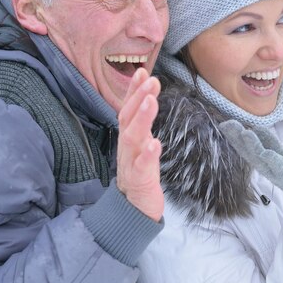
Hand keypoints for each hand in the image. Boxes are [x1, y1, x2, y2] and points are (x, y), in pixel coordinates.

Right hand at [116, 68, 163, 221]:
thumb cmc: (139, 174)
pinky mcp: (139, 181)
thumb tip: (149, 98)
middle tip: (151, 79)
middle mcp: (127, 147)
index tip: (142, 71)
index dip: (133, 91)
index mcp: (129, 138)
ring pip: (133, 138)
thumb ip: (143, 125)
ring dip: (143, 118)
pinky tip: (154, 143)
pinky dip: (147, 154)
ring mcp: (131, 163)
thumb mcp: (141, 146)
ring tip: (152, 101)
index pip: (128, 110)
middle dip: (138, 97)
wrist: (133, 210)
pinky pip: (140, 167)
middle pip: (128, 119)